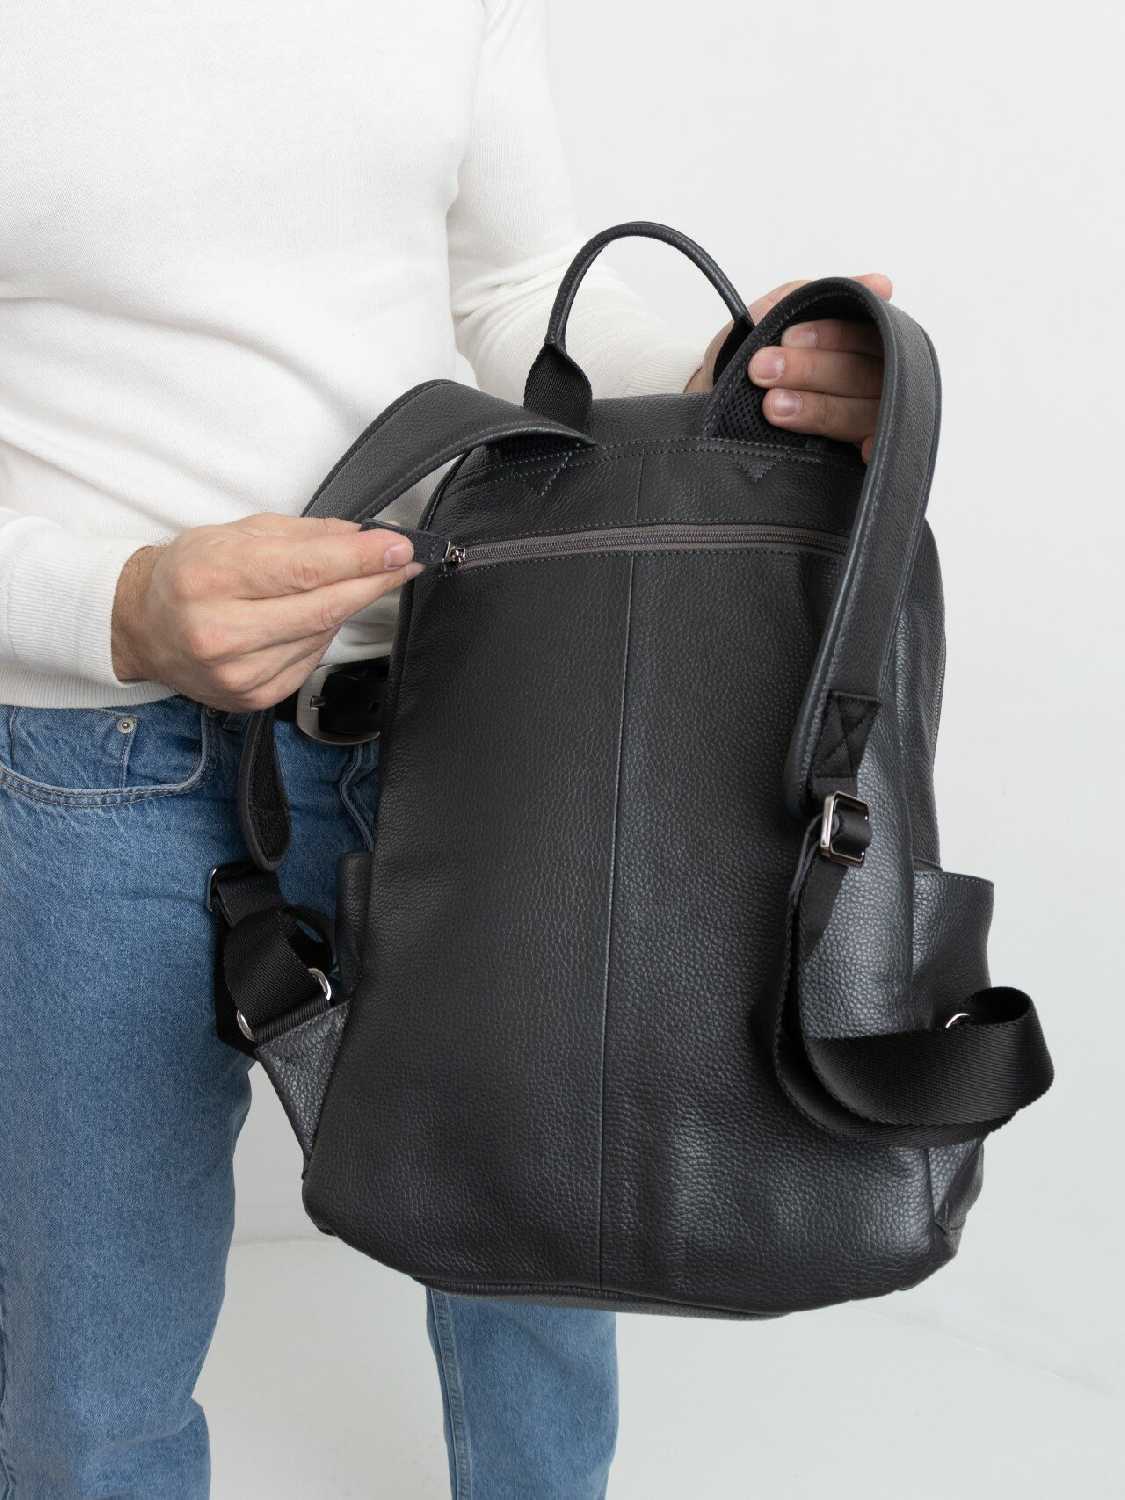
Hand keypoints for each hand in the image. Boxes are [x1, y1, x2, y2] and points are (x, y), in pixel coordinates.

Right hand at [111, 513, 422, 709]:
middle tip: (404, 562)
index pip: (306, 569)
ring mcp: (236, 672)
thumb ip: (305, 535)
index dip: (361, 559)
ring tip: (345, 584)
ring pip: (321, 635)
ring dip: (345, 607)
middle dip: (373, 582)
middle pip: (322, 607)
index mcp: (212, 576)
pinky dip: (321, 635)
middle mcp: (220, 630)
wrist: (145, 626)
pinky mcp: (251, 697)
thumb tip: (365, 538)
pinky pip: (309, 661)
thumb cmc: (192, 572)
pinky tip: (312, 618)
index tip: (400, 547)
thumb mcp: (237, 533)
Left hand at [685, 273, 892, 461]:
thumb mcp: (764, 316)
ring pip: (865, 411)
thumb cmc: (747, 357)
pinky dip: (875, 447)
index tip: (788, 336)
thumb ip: (795, 299)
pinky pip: (876, 446)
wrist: (713, 404)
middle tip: (763, 369)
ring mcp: (868, 414)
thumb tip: (854, 291)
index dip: (831, 334)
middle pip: (865, 372)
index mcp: (858, 336)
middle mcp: (871, 375)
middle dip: (812, 370)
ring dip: (820, 408)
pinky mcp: (858, 449)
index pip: (865, 331)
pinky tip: (865, 450)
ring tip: (772, 406)